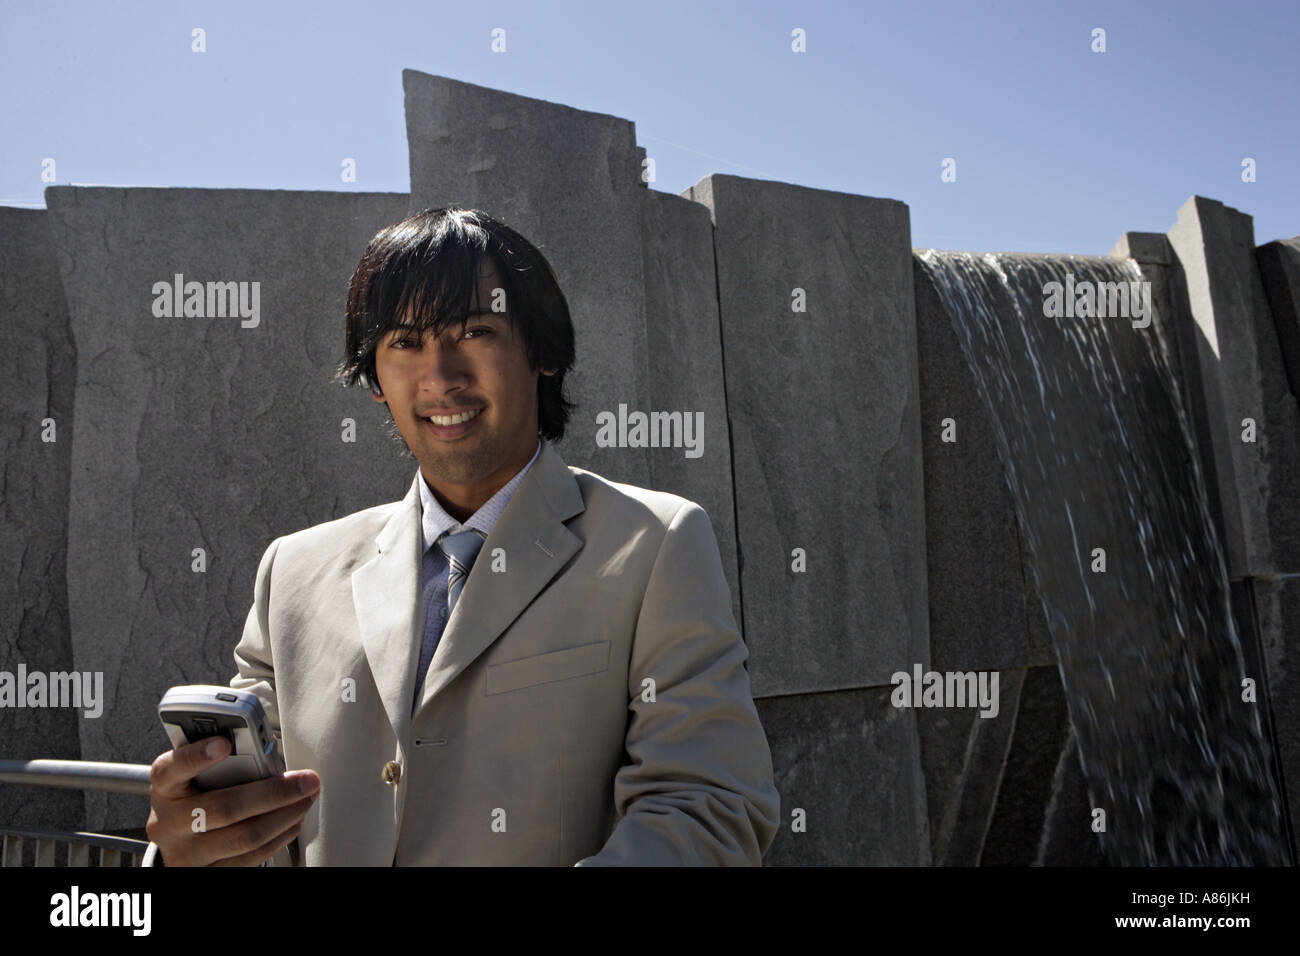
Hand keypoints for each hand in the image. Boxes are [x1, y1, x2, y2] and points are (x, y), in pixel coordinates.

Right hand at [145, 736, 318, 865]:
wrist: (180, 838)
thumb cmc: (195, 795)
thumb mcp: (196, 775)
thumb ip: (222, 761)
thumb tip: (267, 750)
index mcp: (165, 788)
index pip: (171, 770)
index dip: (196, 757)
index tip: (224, 743)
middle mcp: (169, 822)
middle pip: (224, 808)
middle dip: (274, 792)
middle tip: (305, 779)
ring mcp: (187, 852)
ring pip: (245, 837)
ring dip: (285, 815)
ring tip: (306, 797)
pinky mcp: (208, 871)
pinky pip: (251, 858)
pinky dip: (279, 836)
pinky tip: (293, 819)